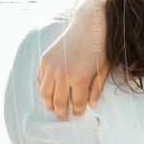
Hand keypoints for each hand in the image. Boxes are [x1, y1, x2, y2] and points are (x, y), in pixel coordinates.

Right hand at [37, 1, 108, 120]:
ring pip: (45, 94)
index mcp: (80, 78)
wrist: (88, 25)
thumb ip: (96, 88)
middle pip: (59, 102)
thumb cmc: (100, 47)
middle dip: (62, 113)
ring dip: (49, 104)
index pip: (76, 103)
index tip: (78, 115)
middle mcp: (62, 74)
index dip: (77, 112)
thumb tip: (91, 105)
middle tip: (64, 118)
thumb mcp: (103, 69)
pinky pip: (40, 80)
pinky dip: (43, 89)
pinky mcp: (44, 60)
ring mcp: (51, 67)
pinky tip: (48, 93)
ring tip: (54, 109)